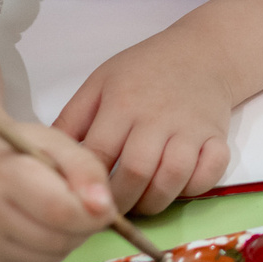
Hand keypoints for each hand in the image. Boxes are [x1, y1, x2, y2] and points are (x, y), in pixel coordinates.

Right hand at [0, 120, 115, 261]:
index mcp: (5, 175)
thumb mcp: (60, 144)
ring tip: (58, 215)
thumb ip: (87, 171)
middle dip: (82, 228)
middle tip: (80, 207)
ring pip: (50, 259)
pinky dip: (49, 254)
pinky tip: (41, 229)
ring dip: (68, 242)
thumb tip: (104, 209)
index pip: (60, 211)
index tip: (104, 206)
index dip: (92, 214)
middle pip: (57, 240)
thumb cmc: (23, 152)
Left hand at [54, 31, 235, 216]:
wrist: (202, 52)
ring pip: (173, 179)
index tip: (82, 199)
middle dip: (121, 202)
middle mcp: (157, 117)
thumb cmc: (145, 69)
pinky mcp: (217, 137)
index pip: (100, 156)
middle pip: (137, 173)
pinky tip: (178, 186)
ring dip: (154, 201)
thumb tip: (45, 158)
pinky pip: (209, 174)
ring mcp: (191, 128)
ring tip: (141, 202)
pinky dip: (194, 188)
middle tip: (112, 210)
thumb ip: (72, 120)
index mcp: (122, 103)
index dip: (89, 184)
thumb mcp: (100, 83)